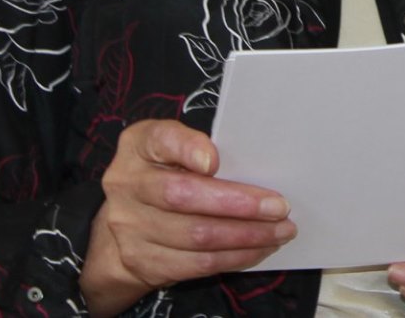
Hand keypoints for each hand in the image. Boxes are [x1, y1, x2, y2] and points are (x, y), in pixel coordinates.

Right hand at [81, 119, 295, 317]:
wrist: (125, 226)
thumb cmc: (164, 173)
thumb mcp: (172, 147)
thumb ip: (197, 145)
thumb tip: (236, 165)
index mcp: (138, 146)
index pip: (159, 139)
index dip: (187, 149)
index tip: (215, 160)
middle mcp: (127, 186)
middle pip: (183, 196)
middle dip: (238, 203)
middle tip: (279, 207)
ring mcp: (131, 228)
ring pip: (196, 236)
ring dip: (246, 236)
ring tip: (279, 231)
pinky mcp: (145, 261)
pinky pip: (197, 264)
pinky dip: (235, 257)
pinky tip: (259, 249)